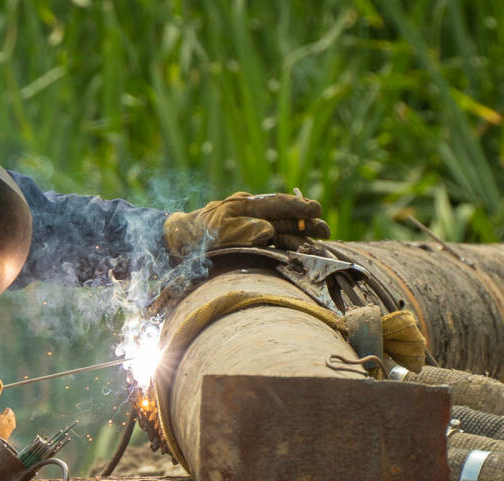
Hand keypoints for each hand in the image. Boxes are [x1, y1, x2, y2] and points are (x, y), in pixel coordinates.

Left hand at [163, 191, 330, 254]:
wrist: (177, 244)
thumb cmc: (196, 234)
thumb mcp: (218, 229)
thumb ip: (243, 229)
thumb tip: (269, 231)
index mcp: (245, 205)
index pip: (277, 204)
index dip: (298, 207)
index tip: (316, 210)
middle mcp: (252, 215)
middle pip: (285, 218)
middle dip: (306, 224)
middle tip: (326, 231)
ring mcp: (252, 230)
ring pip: (283, 232)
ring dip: (302, 238)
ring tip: (320, 242)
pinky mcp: (250, 244)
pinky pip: (274, 245)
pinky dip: (289, 248)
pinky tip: (302, 252)